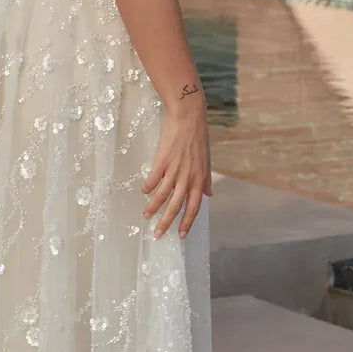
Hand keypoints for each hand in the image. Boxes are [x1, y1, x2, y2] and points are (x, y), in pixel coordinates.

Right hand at [141, 93, 211, 237]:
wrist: (189, 116)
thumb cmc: (198, 138)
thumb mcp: (206, 161)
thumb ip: (205, 180)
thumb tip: (209, 194)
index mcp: (198, 179)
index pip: (194, 207)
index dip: (187, 222)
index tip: (180, 235)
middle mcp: (187, 177)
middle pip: (176, 206)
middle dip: (166, 222)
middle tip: (158, 234)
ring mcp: (174, 169)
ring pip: (162, 195)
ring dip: (153, 207)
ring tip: (146, 215)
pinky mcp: (162, 160)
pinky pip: (153, 179)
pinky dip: (148, 187)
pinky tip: (143, 193)